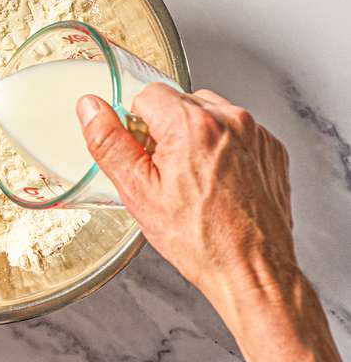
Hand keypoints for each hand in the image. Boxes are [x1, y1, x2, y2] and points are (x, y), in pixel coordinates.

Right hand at [79, 88, 350, 361]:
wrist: (251, 266)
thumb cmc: (198, 238)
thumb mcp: (138, 193)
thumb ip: (110, 144)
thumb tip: (90, 108)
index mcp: (191, 126)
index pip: (148, 94)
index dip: (136, 126)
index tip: (141, 156)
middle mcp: (230, 120)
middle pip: (180, 103)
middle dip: (166, 132)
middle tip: (164, 176)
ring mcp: (256, 133)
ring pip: (210, 117)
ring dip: (195, 140)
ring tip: (191, 184)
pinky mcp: (271, 149)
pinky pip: (237, 135)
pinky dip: (223, 152)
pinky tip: (215, 186)